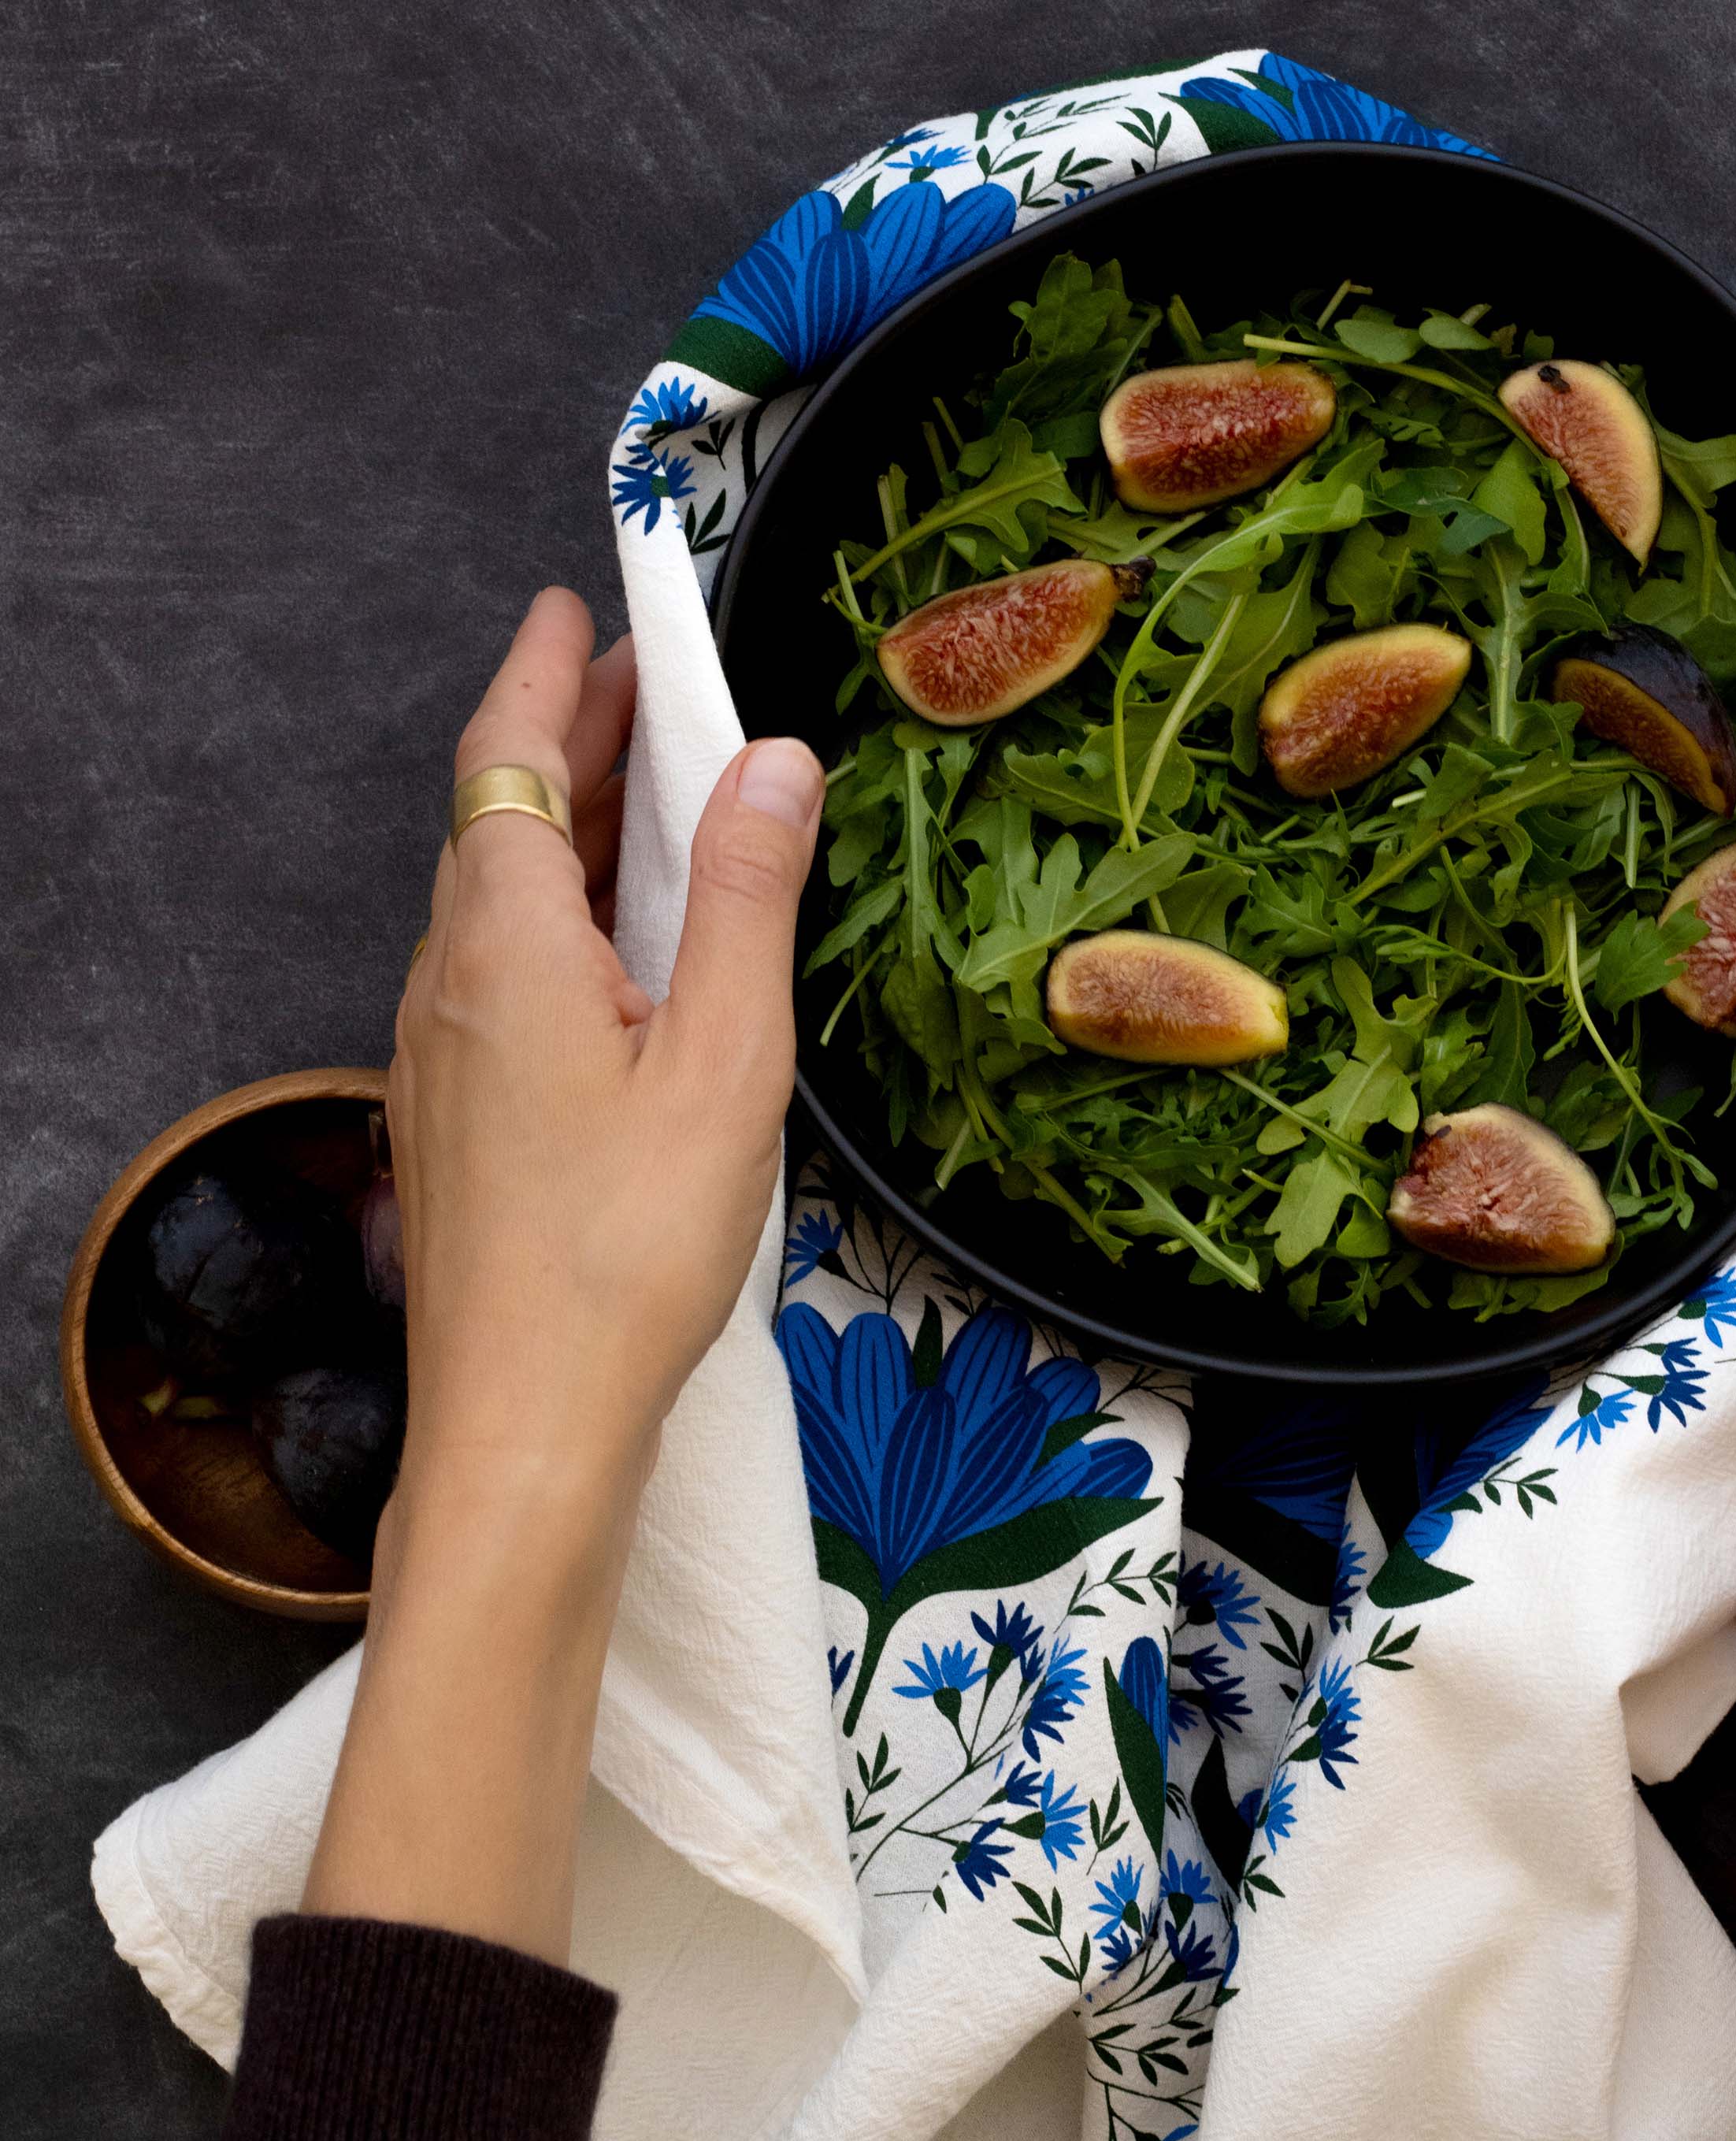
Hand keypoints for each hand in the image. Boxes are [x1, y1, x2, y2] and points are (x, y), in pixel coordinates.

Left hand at [304, 589, 824, 1957]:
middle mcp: (448, 980)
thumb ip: (749, 902)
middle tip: (646, 686)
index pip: (504, 756)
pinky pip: (502, 972)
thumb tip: (775, 761)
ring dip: (564, 832)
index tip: (580, 605)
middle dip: (566, 741)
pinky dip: (560, 917)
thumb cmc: (630, 1244)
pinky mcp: (457, 1118)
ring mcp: (440, 1054)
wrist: (526, 1420)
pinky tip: (622, 960)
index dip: (545, 671)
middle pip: (496, 822)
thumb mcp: (725, 1058)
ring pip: (496, 901)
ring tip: (648, 806)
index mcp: (504, 942)